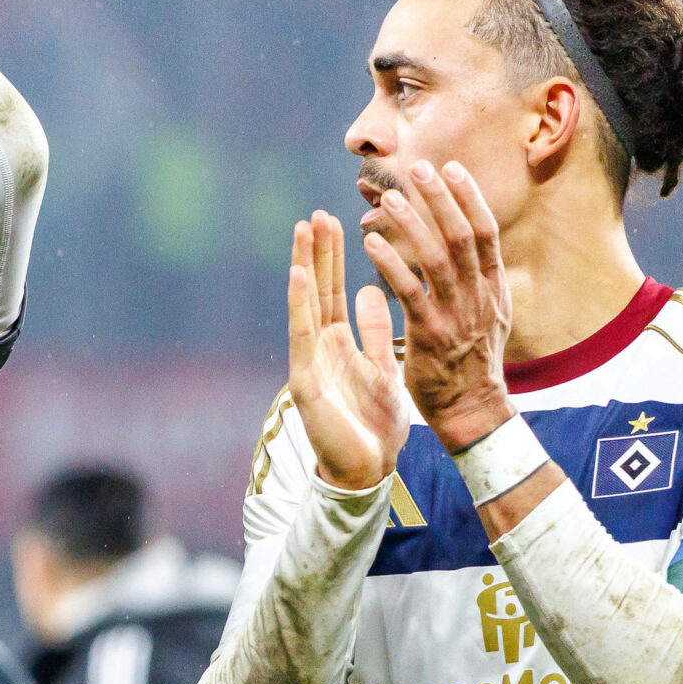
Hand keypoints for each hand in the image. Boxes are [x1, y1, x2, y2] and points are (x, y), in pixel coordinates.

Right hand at [284, 212, 411, 490]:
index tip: (335, 221)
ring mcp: (310, 363)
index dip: (334, 257)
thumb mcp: (382, 368)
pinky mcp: (306, 382)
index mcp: (339, 343)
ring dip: (304, 267)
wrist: (367, 470)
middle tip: (316, 213)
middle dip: (317, 252)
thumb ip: (376, 330)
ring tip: (303, 231)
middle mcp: (320, 348)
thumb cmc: (374, 425)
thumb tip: (371, 291)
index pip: (333, 291)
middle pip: (317, 291)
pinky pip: (303, 338)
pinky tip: (300, 275)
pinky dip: (300, 306)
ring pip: (305, 307)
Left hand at [360, 160, 516, 452]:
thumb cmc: (474, 362)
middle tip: (419, 168)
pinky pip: (410, 292)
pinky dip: (391, 264)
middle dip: (441, 199)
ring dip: (412, 225)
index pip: (486, 232)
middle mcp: (480, 297)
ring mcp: (457, 316)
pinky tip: (371, 244)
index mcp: (494, 289)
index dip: (470, 197)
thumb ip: (482, 281)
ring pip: (437, 259)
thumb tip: (479, 246)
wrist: (472, 410)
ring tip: (388, 199)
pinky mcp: (431, 335)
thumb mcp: (491, 316)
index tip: (451, 169)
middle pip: (463, 236)